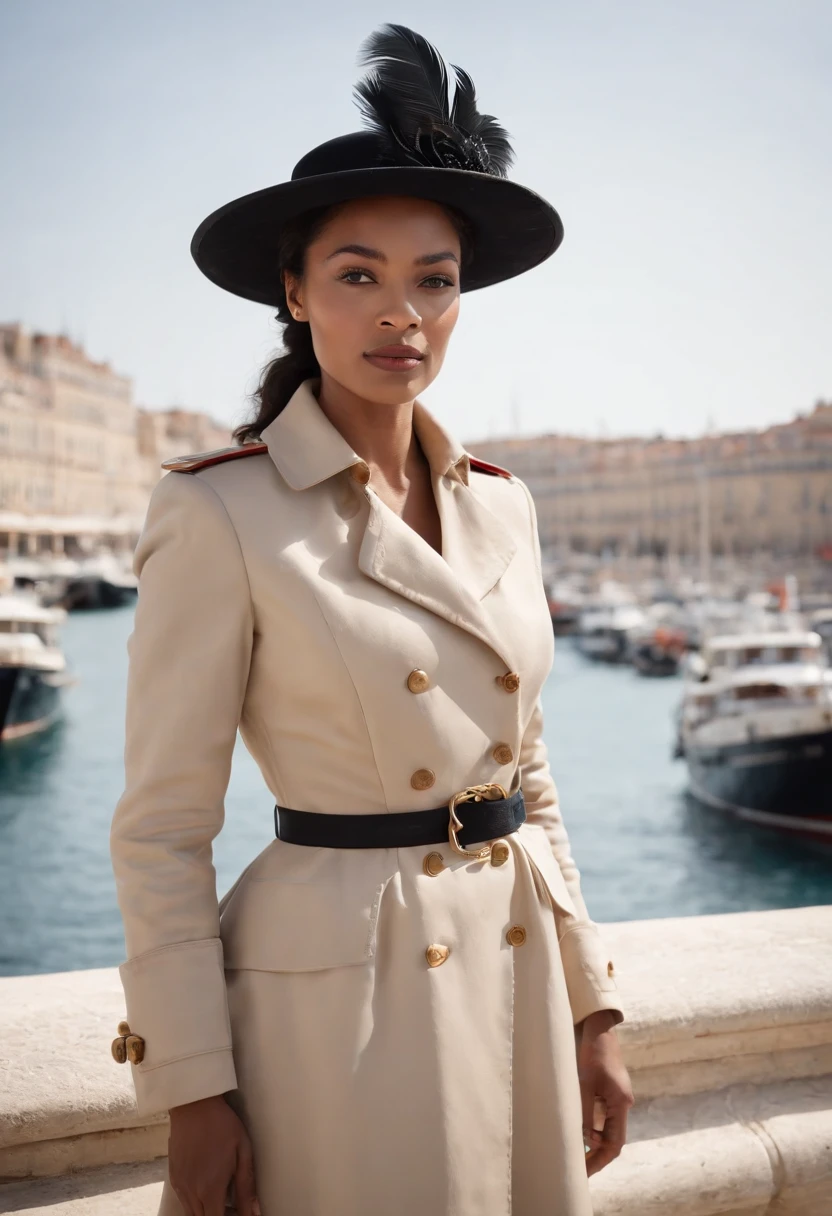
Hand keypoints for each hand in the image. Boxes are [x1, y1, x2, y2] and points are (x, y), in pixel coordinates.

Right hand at [168, 1094, 259, 1214]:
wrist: (193, 1105)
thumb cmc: (222, 1125)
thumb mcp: (242, 1151)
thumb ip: (247, 1186)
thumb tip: (253, 1212)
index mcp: (210, 1189)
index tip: (240, 1212)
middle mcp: (191, 1192)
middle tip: (234, 1207)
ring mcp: (180, 1186)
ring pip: (192, 1214)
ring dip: (207, 1211)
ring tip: (222, 1196)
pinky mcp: (173, 1177)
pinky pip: (184, 1201)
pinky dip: (196, 1202)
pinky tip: (207, 1185)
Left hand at [577, 1010, 633, 1176]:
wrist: (600, 1030)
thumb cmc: (593, 1053)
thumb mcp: (585, 1083)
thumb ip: (584, 1111)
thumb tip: (581, 1139)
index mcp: (620, 1103)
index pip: (615, 1142)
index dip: (600, 1160)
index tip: (585, 1173)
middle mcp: (623, 1104)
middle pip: (613, 1140)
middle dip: (597, 1157)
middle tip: (579, 1172)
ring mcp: (618, 1099)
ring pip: (608, 1131)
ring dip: (594, 1145)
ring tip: (576, 1158)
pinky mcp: (611, 1094)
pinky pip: (604, 1119)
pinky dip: (593, 1130)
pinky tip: (580, 1136)